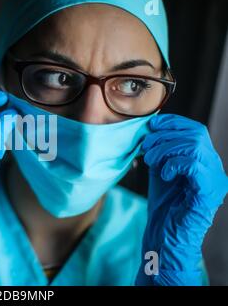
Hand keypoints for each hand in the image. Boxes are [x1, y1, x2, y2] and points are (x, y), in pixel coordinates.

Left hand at [136, 114, 227, 285]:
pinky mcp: (208, 193)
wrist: (165, 238)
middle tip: (147, 147)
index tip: (153, 125)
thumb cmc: (164, 208)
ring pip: (194, 145)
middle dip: (166, 135)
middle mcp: (214, 170)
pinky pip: (195, 165)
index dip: (173, 123)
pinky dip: (174, 164)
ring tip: (151, 161)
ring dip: (166, 149)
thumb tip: (152, 130)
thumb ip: (161, 152)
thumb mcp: (160, 172)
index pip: (195, 130)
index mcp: (204, 163)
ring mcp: (214, 181)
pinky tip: (164, 174)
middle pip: (196, 133)